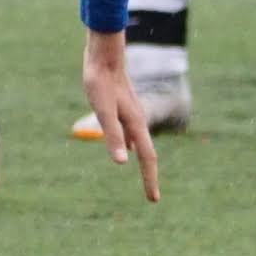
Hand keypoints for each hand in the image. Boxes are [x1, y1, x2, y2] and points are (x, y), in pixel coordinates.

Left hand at [80, 30, 166, 202]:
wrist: (103, 55)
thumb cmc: (101, 82)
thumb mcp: (103, 112)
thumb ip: (113, 136)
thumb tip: (123, 162)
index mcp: (135, 125)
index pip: (147, 159)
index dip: (150, 180)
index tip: (153, 200)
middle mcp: (137, 121)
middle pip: (148, 154)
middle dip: (150, 176)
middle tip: (152, 197)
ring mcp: (132, 114)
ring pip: (141, 144)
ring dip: (143, 162)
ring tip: (144, 176)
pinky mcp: (124, 108)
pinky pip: (132, 134)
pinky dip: (132, 146)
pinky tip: (127, 149)